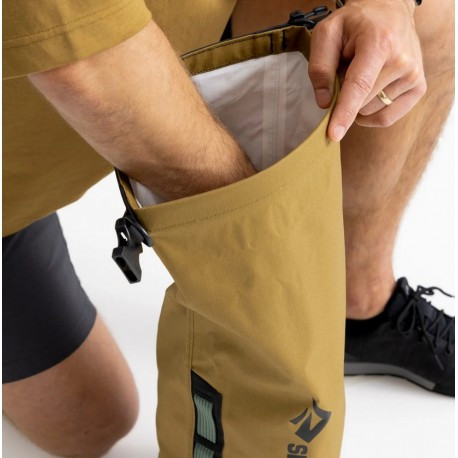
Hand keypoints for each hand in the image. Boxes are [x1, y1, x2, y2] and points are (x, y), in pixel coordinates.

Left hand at [309, 0, 426, 140]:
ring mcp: (413, 76)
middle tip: (349, 68)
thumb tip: (324, 102)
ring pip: (370, 111)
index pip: (359, 85)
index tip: (334, 135)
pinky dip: (370, 113)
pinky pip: (386, 118)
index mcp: (379, 43)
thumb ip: (320, 66)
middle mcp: (402, 60)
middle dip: (345, 94)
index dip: (344, 112)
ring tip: (363, 73)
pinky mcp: (418, 88)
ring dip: (359, 100)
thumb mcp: (327, 33)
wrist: (389, 11)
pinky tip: (369, 93)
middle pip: (360, 103)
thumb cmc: (356, 23)